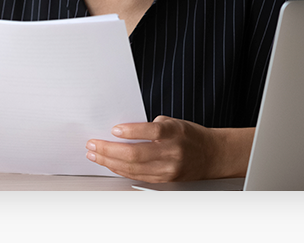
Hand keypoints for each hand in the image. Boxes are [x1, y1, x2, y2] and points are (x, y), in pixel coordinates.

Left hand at [85, 115, 218, 182]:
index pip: (151, 132)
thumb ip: (152, 127)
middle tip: (92, 144)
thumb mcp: (174, 122)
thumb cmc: (188, 135)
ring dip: (109, 161)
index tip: (114, 129)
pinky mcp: (164, 181)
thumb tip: (121, 131)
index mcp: (174, 133)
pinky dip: (120, 170)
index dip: (131, 131)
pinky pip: (137, 176)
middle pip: (136, 154)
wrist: (211, 155)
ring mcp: (168, 170)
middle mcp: (172, 153)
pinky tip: (109, 164)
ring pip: (133, 168)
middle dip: (109, 149)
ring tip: (94, 154)